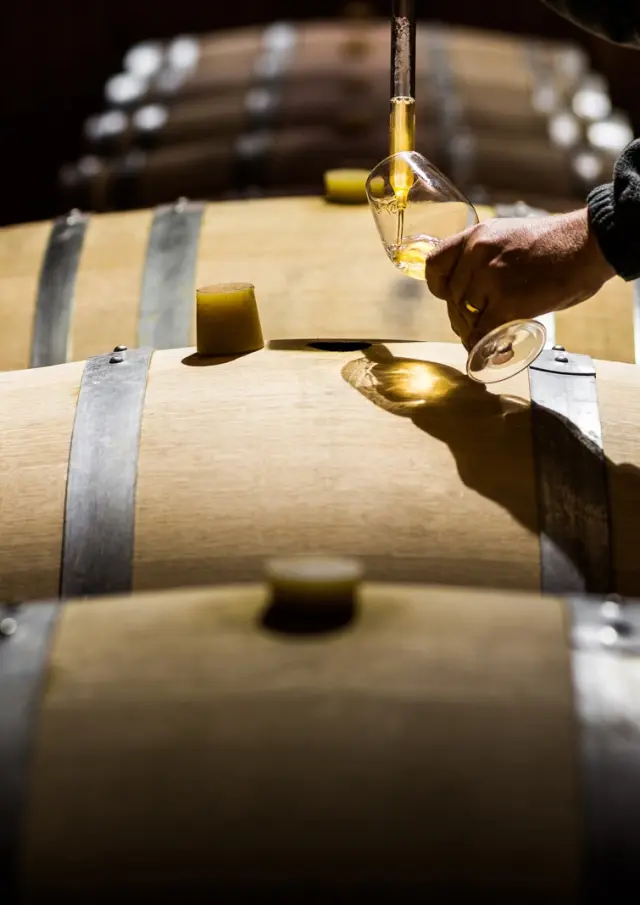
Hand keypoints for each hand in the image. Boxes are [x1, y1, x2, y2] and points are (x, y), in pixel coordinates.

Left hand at [425, 208, 616, 350]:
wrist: (588, 245)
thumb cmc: (558, 244)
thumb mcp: (510, 237)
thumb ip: (489, 258)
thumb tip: (475, 289)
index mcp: (476, 236)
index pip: (435, 264)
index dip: (439, 287)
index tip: (450, 297)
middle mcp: (477, 254)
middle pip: (452, 298)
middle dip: (463, 317)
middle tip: (478, 327)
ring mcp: (490, 277)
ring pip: (466, 317)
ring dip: (476, 332)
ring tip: (490, 338)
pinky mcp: (506, 301)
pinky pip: (483, 333)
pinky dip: (485, 348)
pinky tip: (492, 353)